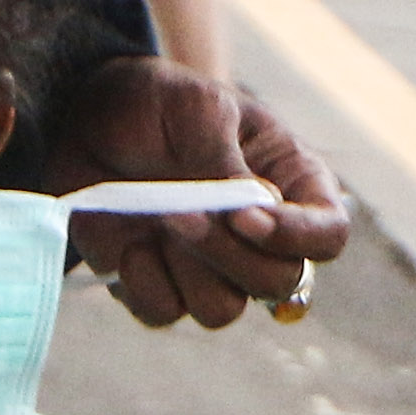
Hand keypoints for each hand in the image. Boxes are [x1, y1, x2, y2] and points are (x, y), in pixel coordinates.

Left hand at [40, 59, 352, 327]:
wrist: (88, 112)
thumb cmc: (159, 100)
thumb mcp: (199, 109)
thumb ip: (225, 162)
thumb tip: (255, 209)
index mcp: (291, 184)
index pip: (327, 234)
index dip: (296, 237)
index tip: (242, 216)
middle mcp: (259, 236)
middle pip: (278, 282)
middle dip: (227, 254)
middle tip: (178, 213)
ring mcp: (208, 265)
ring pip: (221, 310)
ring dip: (186, 270)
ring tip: (156, 219)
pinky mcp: (159, 281)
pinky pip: (164, 313)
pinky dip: (144, 285)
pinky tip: (128, 244)